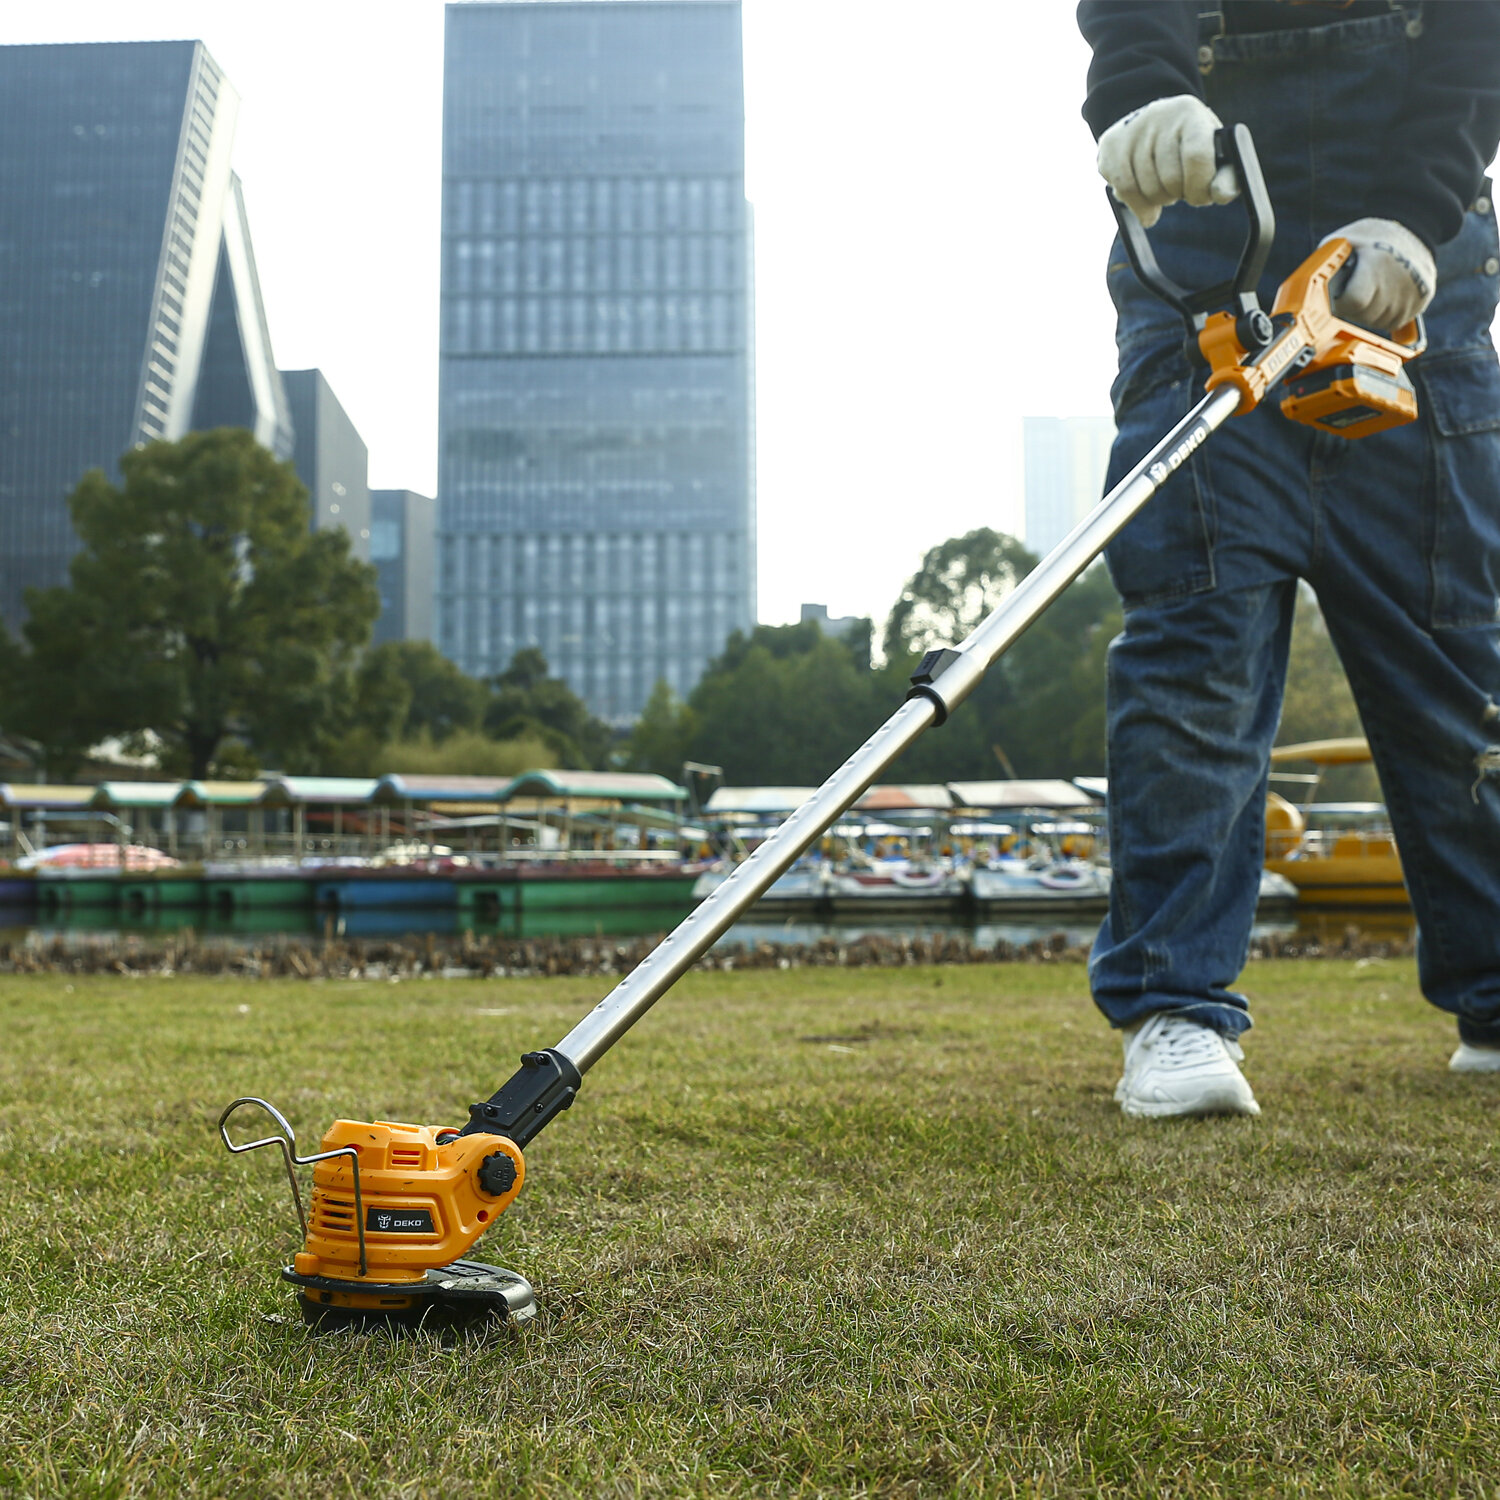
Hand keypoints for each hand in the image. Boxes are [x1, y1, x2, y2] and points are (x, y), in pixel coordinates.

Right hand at [1097, 95, 1239, 227]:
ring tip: (1163, 188)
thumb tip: (1223, 195)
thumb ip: (1225, 175)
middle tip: (1179, 188)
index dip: (1199, 186)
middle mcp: (1159, 115)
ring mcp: (1131, 130)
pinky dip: (1137, 205)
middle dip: (1177, 194)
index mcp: (1190, 113)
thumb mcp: (1213, 152)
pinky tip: (1145, 202)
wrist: (1154, 122)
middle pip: (1170, 178)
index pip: (1196, 156)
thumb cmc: (1190, 144)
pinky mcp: (1111, 145)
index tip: (1200, 196)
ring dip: (1158, 200)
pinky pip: (1124, 191)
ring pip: (1146, 188)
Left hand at [1320, 218, 1434, 331]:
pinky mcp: (1425, 297)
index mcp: (1376, 262)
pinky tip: (1386, 295)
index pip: (1354, 301)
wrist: (1414, 225)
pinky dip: (1387, 314)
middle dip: (1356, 308)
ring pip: (1380, 322)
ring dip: (1371, 313)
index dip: (1343, 302)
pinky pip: (1397, 321)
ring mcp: (1415, 288)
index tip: (1342, 294)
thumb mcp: (1343, 242)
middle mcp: (1399, 277)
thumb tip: (1307, 295)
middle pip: (1365, 315)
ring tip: (1373, 289)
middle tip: (1358, 288)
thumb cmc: (1370, 237)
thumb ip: (1326, 266)